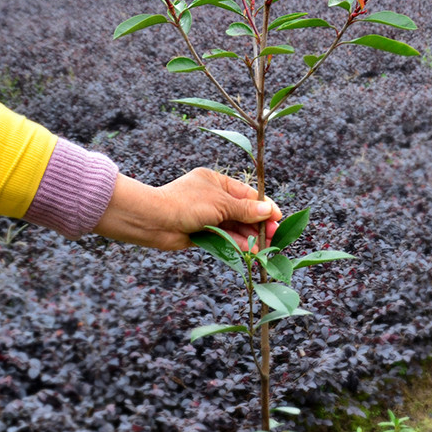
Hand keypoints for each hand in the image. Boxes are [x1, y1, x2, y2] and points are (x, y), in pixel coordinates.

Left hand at [92, 167, 281, 250]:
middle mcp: (214, 198)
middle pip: (242, 211)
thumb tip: (267, 210)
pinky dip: (237, 243)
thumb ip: (244, 209)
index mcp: (217, 182)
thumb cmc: (185, 204)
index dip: (263, 205)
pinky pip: (225, 237)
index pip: (246, 193)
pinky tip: (249, 250)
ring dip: (249, 236)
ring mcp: (208, 215)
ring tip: (263, 246)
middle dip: (257, 223)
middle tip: (272, 234)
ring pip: (235, 226)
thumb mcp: (219, 204)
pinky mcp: (203, 232)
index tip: (277, 217)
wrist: (155, 221)